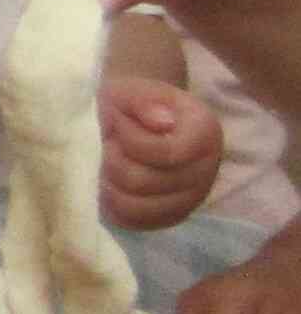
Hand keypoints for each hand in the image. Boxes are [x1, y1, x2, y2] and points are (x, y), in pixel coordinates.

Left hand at [97, 76, 223, 230]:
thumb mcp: (132, 90)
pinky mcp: (174, 214)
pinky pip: (140, 223)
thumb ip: (145, 102)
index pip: (165, 153)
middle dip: (113, 162)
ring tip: (105, 165)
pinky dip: (115, 207)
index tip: (117, 125)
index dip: (130, 141)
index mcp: (205, 131)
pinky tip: (107, 186)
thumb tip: (163, 123)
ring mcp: (193, 195)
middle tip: (107, 145)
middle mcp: (207, 167)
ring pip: (139, 208)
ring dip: (110, 186)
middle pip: (146, 182)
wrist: (135, 115)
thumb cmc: (132, 102)